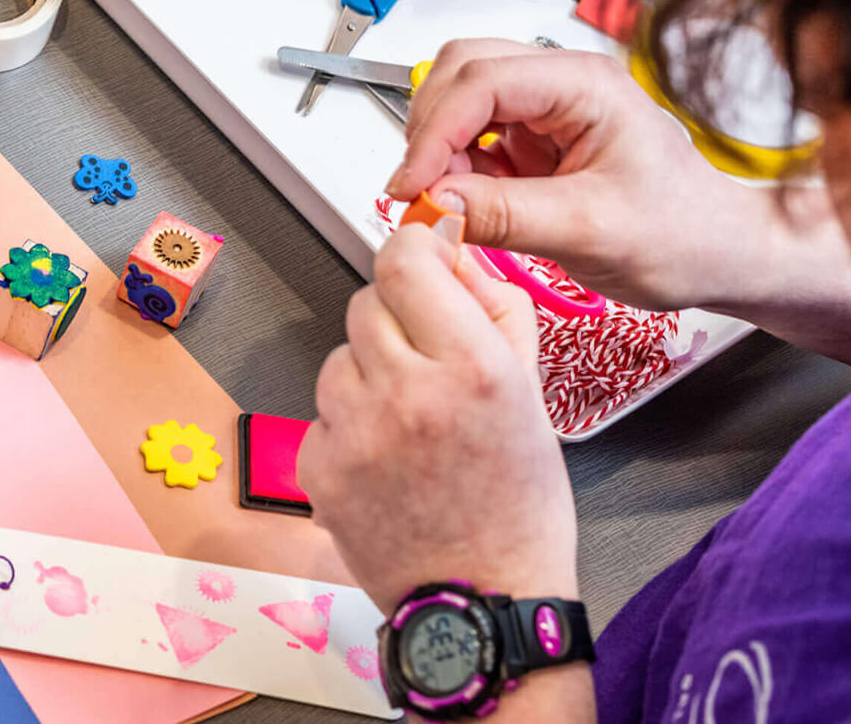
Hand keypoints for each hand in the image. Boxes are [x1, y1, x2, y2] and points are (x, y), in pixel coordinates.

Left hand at [298, 217, 575, 612]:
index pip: (404, 261)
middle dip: (395, 318)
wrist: (484, 599)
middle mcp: (406, 394)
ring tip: (409, 421)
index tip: (421, 262)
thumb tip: (451, 250)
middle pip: (367, 303)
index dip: (412, 252)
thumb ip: (494, 308)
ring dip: (368, 372)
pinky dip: (347, 424)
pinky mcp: (318, 469)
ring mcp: (354, 434)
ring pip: (338, 356)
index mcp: (470, 368)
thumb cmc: (519, 504)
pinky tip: (386, 459)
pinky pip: (321, 413)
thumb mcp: (532, 393)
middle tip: (425, 359)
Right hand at [385, 38, 757, 312]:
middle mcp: (566, 85)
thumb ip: (505, 216)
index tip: (413, 185)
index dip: (434, 132)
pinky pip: (476, 137)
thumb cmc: (683, 234)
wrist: (720, 254)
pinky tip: (470, 202)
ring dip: (441, 147)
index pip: (481, 81)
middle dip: (430, 129)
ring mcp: (550, 110)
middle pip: (462, 71)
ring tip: (449, 199)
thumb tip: (436, 204)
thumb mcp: (589, 231)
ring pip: (462, 100)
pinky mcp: (538, 140)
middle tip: (421, 189)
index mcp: (586, 86)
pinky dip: (457, 167)